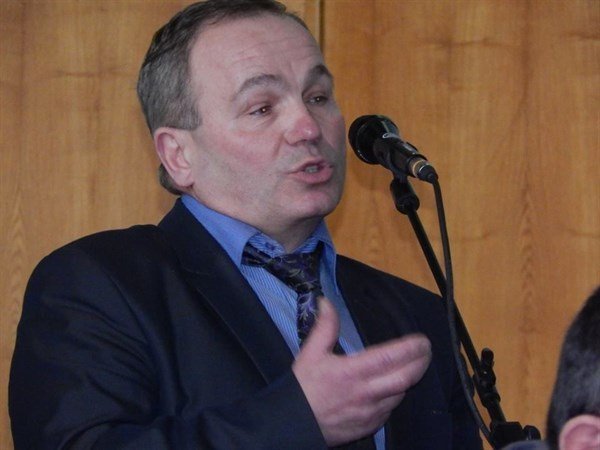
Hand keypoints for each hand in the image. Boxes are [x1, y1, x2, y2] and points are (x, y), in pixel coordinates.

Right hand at [292, 297, 431, 445]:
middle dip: (421, 362)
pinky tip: (391, 388)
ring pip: (400, 394)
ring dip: (408, 379)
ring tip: (410, 366)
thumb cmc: (303, 387)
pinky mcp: (370, 426)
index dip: (411, 348)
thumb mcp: (310, 353)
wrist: (294, 424)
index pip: (391, 357)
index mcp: (353, 372)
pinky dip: (394, 396)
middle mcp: (366, 393)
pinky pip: (390, 410)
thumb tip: (327, 302)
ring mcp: (370, 413)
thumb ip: (324, 326)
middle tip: (426, 351)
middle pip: (406, 378)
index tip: (422, 340)